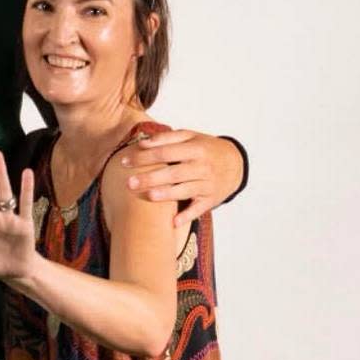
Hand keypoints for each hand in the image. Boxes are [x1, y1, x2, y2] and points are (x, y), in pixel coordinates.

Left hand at [120, 130, 243, 222]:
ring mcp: (207, 184)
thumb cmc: (206, 149)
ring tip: (149, 196)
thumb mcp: (191, 136)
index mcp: (195, 149)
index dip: (144, 157)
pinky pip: (198, 209)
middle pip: (173, 173)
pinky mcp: (210, 199)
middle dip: (150, 178)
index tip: (125, 161)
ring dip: (167, 194)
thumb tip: (143, 143)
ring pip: (184, 191)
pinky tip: (174, 222)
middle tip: (129, 183)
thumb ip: (167, 138)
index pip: (165, 153)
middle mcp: (202, 167)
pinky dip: (187, 216)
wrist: (235, 163)